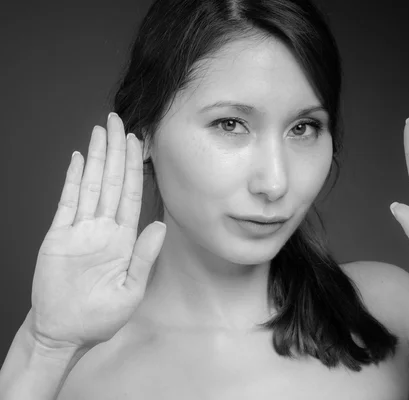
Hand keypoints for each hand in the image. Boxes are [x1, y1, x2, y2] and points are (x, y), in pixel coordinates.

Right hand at [30, 113, 165, 349]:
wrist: (63, 332)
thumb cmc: (99, 317)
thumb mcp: (130, 291)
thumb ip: (144, 258)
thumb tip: (160, 227)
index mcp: (123, 240)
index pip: (132, 195)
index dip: (136, 167)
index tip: (139, 143)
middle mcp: (103, 229)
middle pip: (113, 181)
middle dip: (116, 150)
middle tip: (118, 122)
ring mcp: (79, 230)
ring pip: (91, 185)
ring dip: (97, 157)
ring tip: (101, 131)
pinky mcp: (57, 236)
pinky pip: (66, 202)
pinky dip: (73, 180)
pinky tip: (80, 160)